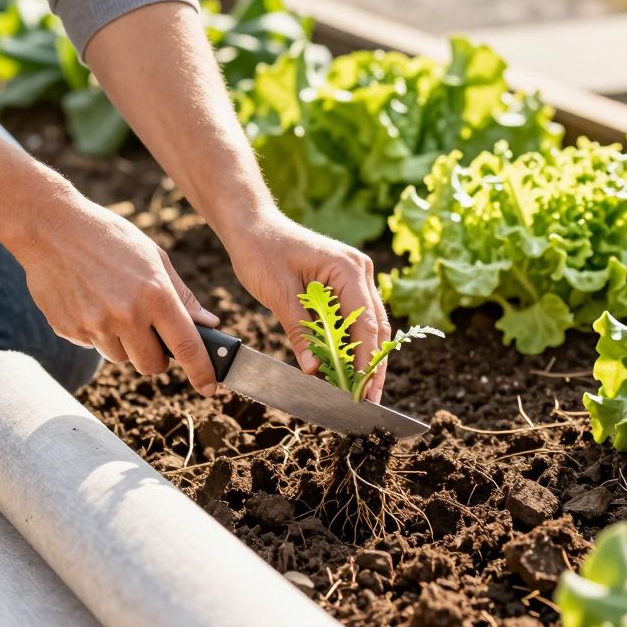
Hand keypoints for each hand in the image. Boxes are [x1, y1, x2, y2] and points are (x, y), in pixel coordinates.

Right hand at [11, 190, 220, 394]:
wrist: (50, 228)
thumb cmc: (108, 237)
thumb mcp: (154, 256)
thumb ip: (182, 295)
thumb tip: (207, 324)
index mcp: (155, 295)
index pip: (186, 346)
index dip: (201, 372)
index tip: (209, 387)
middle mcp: (126, 315)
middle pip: (152, 365)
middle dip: (156, 355)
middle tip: (149, 331)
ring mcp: (95, 326)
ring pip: (121, 358)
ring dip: (124, 343)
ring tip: (112, 305)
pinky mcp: (69, 331)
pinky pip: (93, 346)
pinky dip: (97, 332)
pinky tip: (89, 301)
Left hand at [223, 211, 391, 402]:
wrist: (251, 226)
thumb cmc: (262, 250)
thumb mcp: (279, 293)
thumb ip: (300, 331)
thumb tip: (313, 369)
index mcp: (348, 269)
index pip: (366, 324)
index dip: (365, 361)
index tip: (362, 390)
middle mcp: (359, 272)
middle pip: (375, 328)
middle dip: (371, 365)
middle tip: (368, 400)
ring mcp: (353, 278)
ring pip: (367, 327)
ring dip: (361, 358)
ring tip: (359, 391)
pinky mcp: (341, 286)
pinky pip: (350, 321)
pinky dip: (347, 345)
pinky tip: (341, 368)